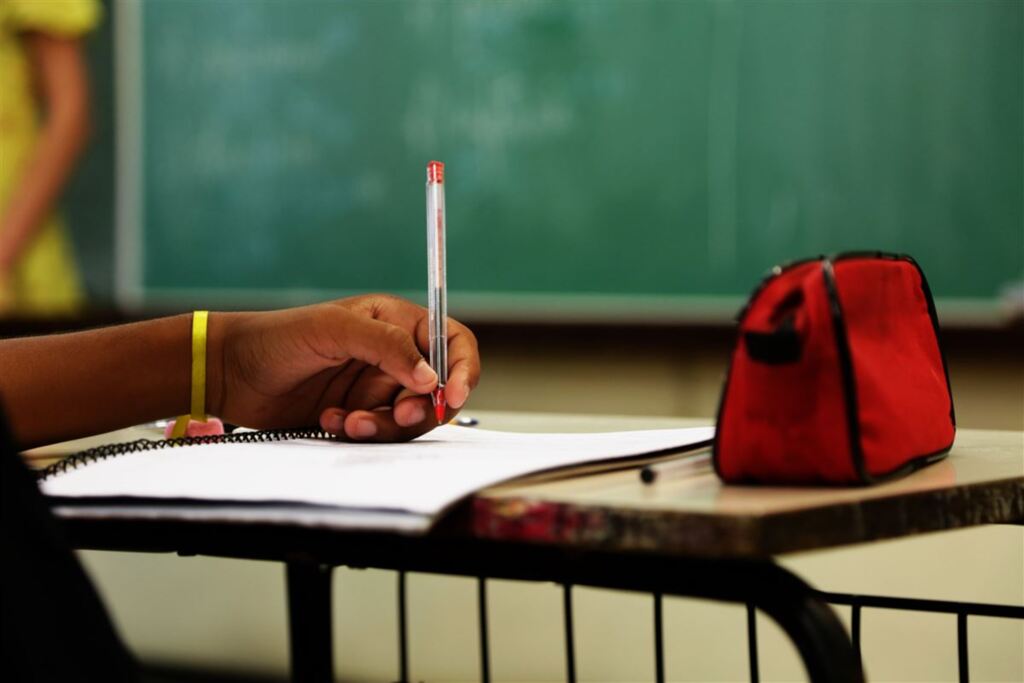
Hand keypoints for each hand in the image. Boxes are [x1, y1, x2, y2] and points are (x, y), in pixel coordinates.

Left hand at [209, 295, 479, 441]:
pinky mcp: (358, 415)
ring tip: (349, 421)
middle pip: (438, 389)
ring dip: (385, 425)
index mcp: (396, 322)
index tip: (454, 395)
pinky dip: (361, 433)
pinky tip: (330, 421)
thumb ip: (388, 346)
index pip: (452, 341)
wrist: (232, 373)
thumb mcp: (334, 328)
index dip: (463, 368)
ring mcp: (376, 387)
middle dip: (420, 408)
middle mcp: (393, 355)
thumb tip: (432, 376)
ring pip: (409, 418)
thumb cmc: (277, 336)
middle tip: (394, 416)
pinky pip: (380, 434)